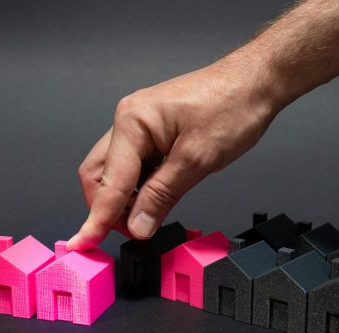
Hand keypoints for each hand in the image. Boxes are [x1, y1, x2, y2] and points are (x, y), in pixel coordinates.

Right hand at [67, 56, 280, 250]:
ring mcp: (141, 126)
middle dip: (108, 208)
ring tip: (150, 216)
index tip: (85, 242)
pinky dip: (141, 187)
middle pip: (100, 175)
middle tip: (133, 231)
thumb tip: (138, 225)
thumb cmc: (232, 106)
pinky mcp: (154, 133)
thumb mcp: (196, 159)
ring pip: (117, 172)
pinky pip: (136, 166)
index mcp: (133, 122)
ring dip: (126, 199)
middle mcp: (130, 121)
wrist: (254, 84)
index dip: (98, 218)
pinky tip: (156, 198)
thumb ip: (162, 195)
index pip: (108, 181)